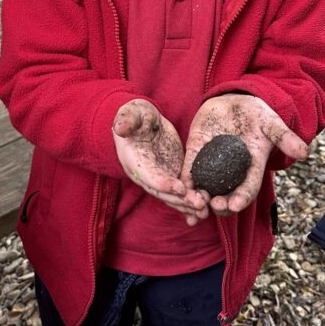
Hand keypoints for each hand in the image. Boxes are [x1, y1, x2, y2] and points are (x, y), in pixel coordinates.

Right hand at [113, 99, 207, 224]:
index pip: (149, 176)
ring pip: (173, 196)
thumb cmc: (136, 116)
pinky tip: (205, 211)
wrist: (143, 122)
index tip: (180, 188)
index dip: (163, 183)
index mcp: (135, 161)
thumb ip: (127, 120)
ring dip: (188, 205)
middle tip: (199, 205)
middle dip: (181, 200)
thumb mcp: (132, 114)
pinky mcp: (173, 175)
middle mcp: (146, 175)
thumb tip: (120, 128)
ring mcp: (160, 177)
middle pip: (163, 192)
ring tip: (205, 211)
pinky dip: (191, 202)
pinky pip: (181, 192)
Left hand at [183, 94, 307, 214]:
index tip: (234, 205)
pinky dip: (184, 182)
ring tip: (193, 205)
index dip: (241, 197)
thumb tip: (304, 153)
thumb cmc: (256, 113)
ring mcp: (212, 163)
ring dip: (199, 200)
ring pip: (205, 188)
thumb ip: (285, 137)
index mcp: (251, 167)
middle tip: (213, 206)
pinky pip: (188, 170)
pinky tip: (178, 191)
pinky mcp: (196, 151)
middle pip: (225, 195)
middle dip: (220, 204)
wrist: (234, 99)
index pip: (247, 187)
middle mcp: (231, 171)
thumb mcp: (271, 122)